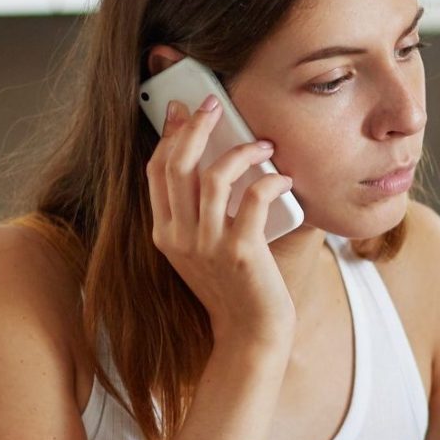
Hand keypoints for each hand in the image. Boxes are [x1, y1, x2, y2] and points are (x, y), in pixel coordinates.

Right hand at [147, 95, 295, 347]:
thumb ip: (199, 212)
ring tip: (263, 145)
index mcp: (165, 234)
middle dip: (195, 126)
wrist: (250, 335)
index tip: (182, 110)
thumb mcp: (203, 249)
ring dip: (240, 151)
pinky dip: (270, 181)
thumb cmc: (234, 287)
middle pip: (177, 165)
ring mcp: (208, 245)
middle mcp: (180, 237)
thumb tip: (212, 162)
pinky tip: (281, 179)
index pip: (157, 171)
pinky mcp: (241, 252)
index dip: (169, 134)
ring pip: (212, 177)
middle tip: (214, 105)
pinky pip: (252, 199)